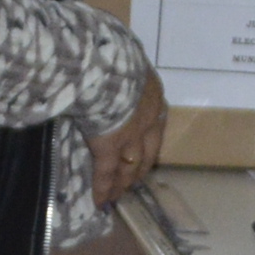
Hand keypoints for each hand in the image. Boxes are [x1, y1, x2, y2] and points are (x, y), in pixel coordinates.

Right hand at [86, 59, 167, 207]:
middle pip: (148, 151)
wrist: (105, 65)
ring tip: (118, 196)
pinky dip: (102, 188)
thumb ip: (121, 65)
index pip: (155, 123)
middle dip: (141, 167)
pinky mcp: (108, 148)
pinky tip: (100, 202)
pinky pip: (105, 172)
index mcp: (152, 94)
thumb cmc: (112, 53)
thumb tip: (109, 56)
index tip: (145, 150)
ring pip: (129, 166)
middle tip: (135, 181)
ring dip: (124, 182)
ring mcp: (129, 136)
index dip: (149, 140)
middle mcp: (147, 119)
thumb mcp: (124, 55)